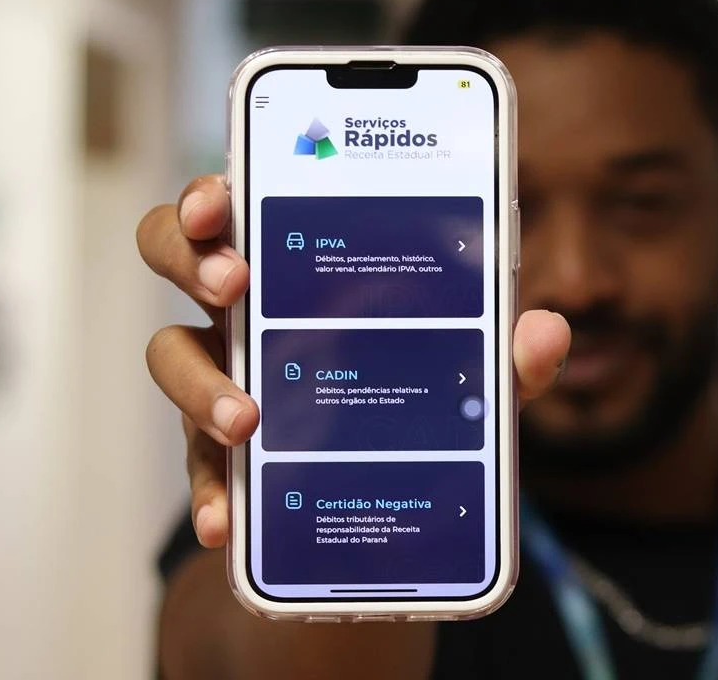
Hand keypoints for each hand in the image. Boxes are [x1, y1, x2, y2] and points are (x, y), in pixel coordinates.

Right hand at [137, 174, 569, 548]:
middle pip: (177, 256)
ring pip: (171, 358)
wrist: (396, 492)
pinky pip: (198, 467)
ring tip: (247, 418)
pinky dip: (209, 493)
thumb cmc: (424, 394)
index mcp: (298, 264)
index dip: (215, 193)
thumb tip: (546, 330)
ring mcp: (226, 376)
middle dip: (192, 257)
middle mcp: (247, 309)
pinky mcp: (223, 452)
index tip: (224, 199)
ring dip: (200, 384)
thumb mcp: (475, 373)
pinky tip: (226, 523)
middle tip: (235, 283)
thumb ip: (508, 353)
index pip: (241, 206)